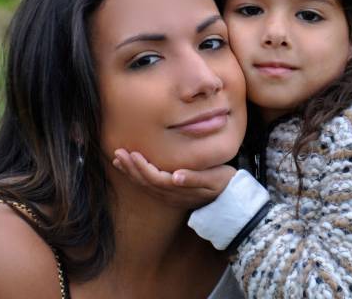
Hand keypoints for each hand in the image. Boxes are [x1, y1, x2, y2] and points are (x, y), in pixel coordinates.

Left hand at [112, 149, 236, 208]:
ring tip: (119, 160)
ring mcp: (171, 197)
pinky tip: (133, 169)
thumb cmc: (225, 183)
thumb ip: (194, 179)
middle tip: (118, 153)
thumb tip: (176, 176)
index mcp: (180, 189)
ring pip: (145, 185)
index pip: (154, 178)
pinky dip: (139, 177)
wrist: (233, 198)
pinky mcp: (172, 195)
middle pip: (146, 182)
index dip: (141, 167)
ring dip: (131, 172)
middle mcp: (172, 195)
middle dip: (130, 168)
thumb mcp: (213, 179)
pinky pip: (150, 186)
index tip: (131, 154)